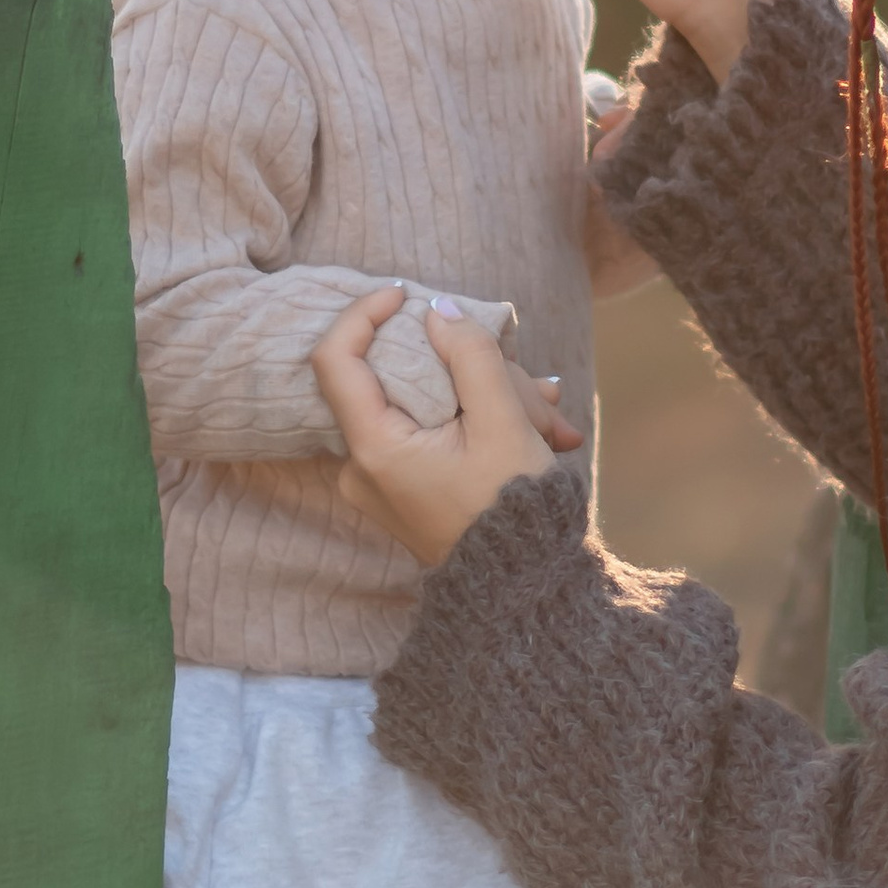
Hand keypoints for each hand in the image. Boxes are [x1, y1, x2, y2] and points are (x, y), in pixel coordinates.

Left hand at [312, 287, 573, 568]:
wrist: (526, 595)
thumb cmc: (513, 511)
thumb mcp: (504, 425)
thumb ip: (471, 358)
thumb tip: (438, 312)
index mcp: (375, 449)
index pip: (337, 359)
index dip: (364, 313)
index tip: (405, 292)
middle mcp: (364, 468)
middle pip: (400, 381)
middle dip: (472, 372)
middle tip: (537, 388)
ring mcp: (382, 482)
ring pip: (427, 406)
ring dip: (492, 400)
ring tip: (551, 420)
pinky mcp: (405, 489)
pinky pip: (434, 434)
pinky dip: (481, 423)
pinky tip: (538, 431)